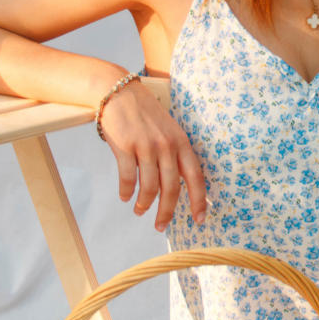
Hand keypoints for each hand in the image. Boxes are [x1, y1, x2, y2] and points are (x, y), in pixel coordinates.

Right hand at [98, 77, 206, 229]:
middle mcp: (167, 146)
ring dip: (144, 205)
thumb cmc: (144, 115)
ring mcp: (146, 146)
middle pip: (172, 189)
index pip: (195, 177)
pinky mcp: (126, 147)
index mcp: (181, 142)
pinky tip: (125, 197)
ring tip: (139, 211)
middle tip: (160, 226)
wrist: (118, 93)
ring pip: (150, 188)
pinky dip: (127, 192)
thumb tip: (176, 187)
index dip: (198, 201)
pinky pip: (128, 179)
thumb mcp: (168, 130)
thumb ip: (174, 154)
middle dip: (167, 212)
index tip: (199, 220)